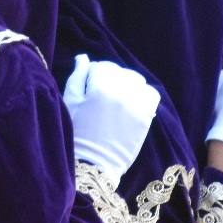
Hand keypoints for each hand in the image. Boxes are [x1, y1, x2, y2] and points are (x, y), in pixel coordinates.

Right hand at [63, 55, 160, 188]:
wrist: (93, 164)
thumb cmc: (76, 132)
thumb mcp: (71, 101)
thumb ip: (77, 76)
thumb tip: (83, 58)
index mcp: (100, 87)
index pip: (102, 66)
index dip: (93, 75)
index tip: (89, 86)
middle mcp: (121, 92)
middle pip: (120, 72)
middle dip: (111, 79)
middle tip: (103, 94)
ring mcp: (136, 105)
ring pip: (137, 81)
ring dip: (128, 85)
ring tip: (119, 98)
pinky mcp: (146, 117)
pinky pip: (151, 95)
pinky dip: (143, 95)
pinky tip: (133, 103)